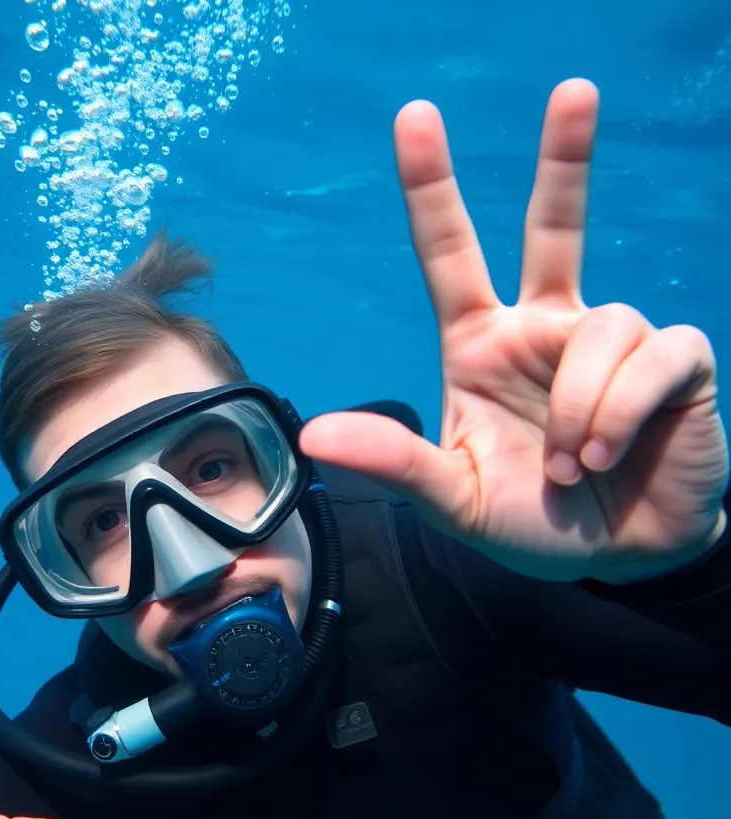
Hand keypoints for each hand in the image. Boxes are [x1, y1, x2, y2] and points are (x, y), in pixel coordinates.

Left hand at [300, 78, 727, 584]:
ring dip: (579, 409)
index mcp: (481, 346)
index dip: (434, 188)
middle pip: (554, 226)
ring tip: (570, 464)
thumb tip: (313, 435)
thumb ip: (394, 464)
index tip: (416, 118)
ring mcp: (611, 341)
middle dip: (564, 157)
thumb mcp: (451, 499)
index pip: (451, 255)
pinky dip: (621, 412)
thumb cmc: (528, 524)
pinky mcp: (675, 362)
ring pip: (602, 326)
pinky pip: (652, 357)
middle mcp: (544, 329)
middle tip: (573, 90)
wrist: (616, 557)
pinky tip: (609, 451)